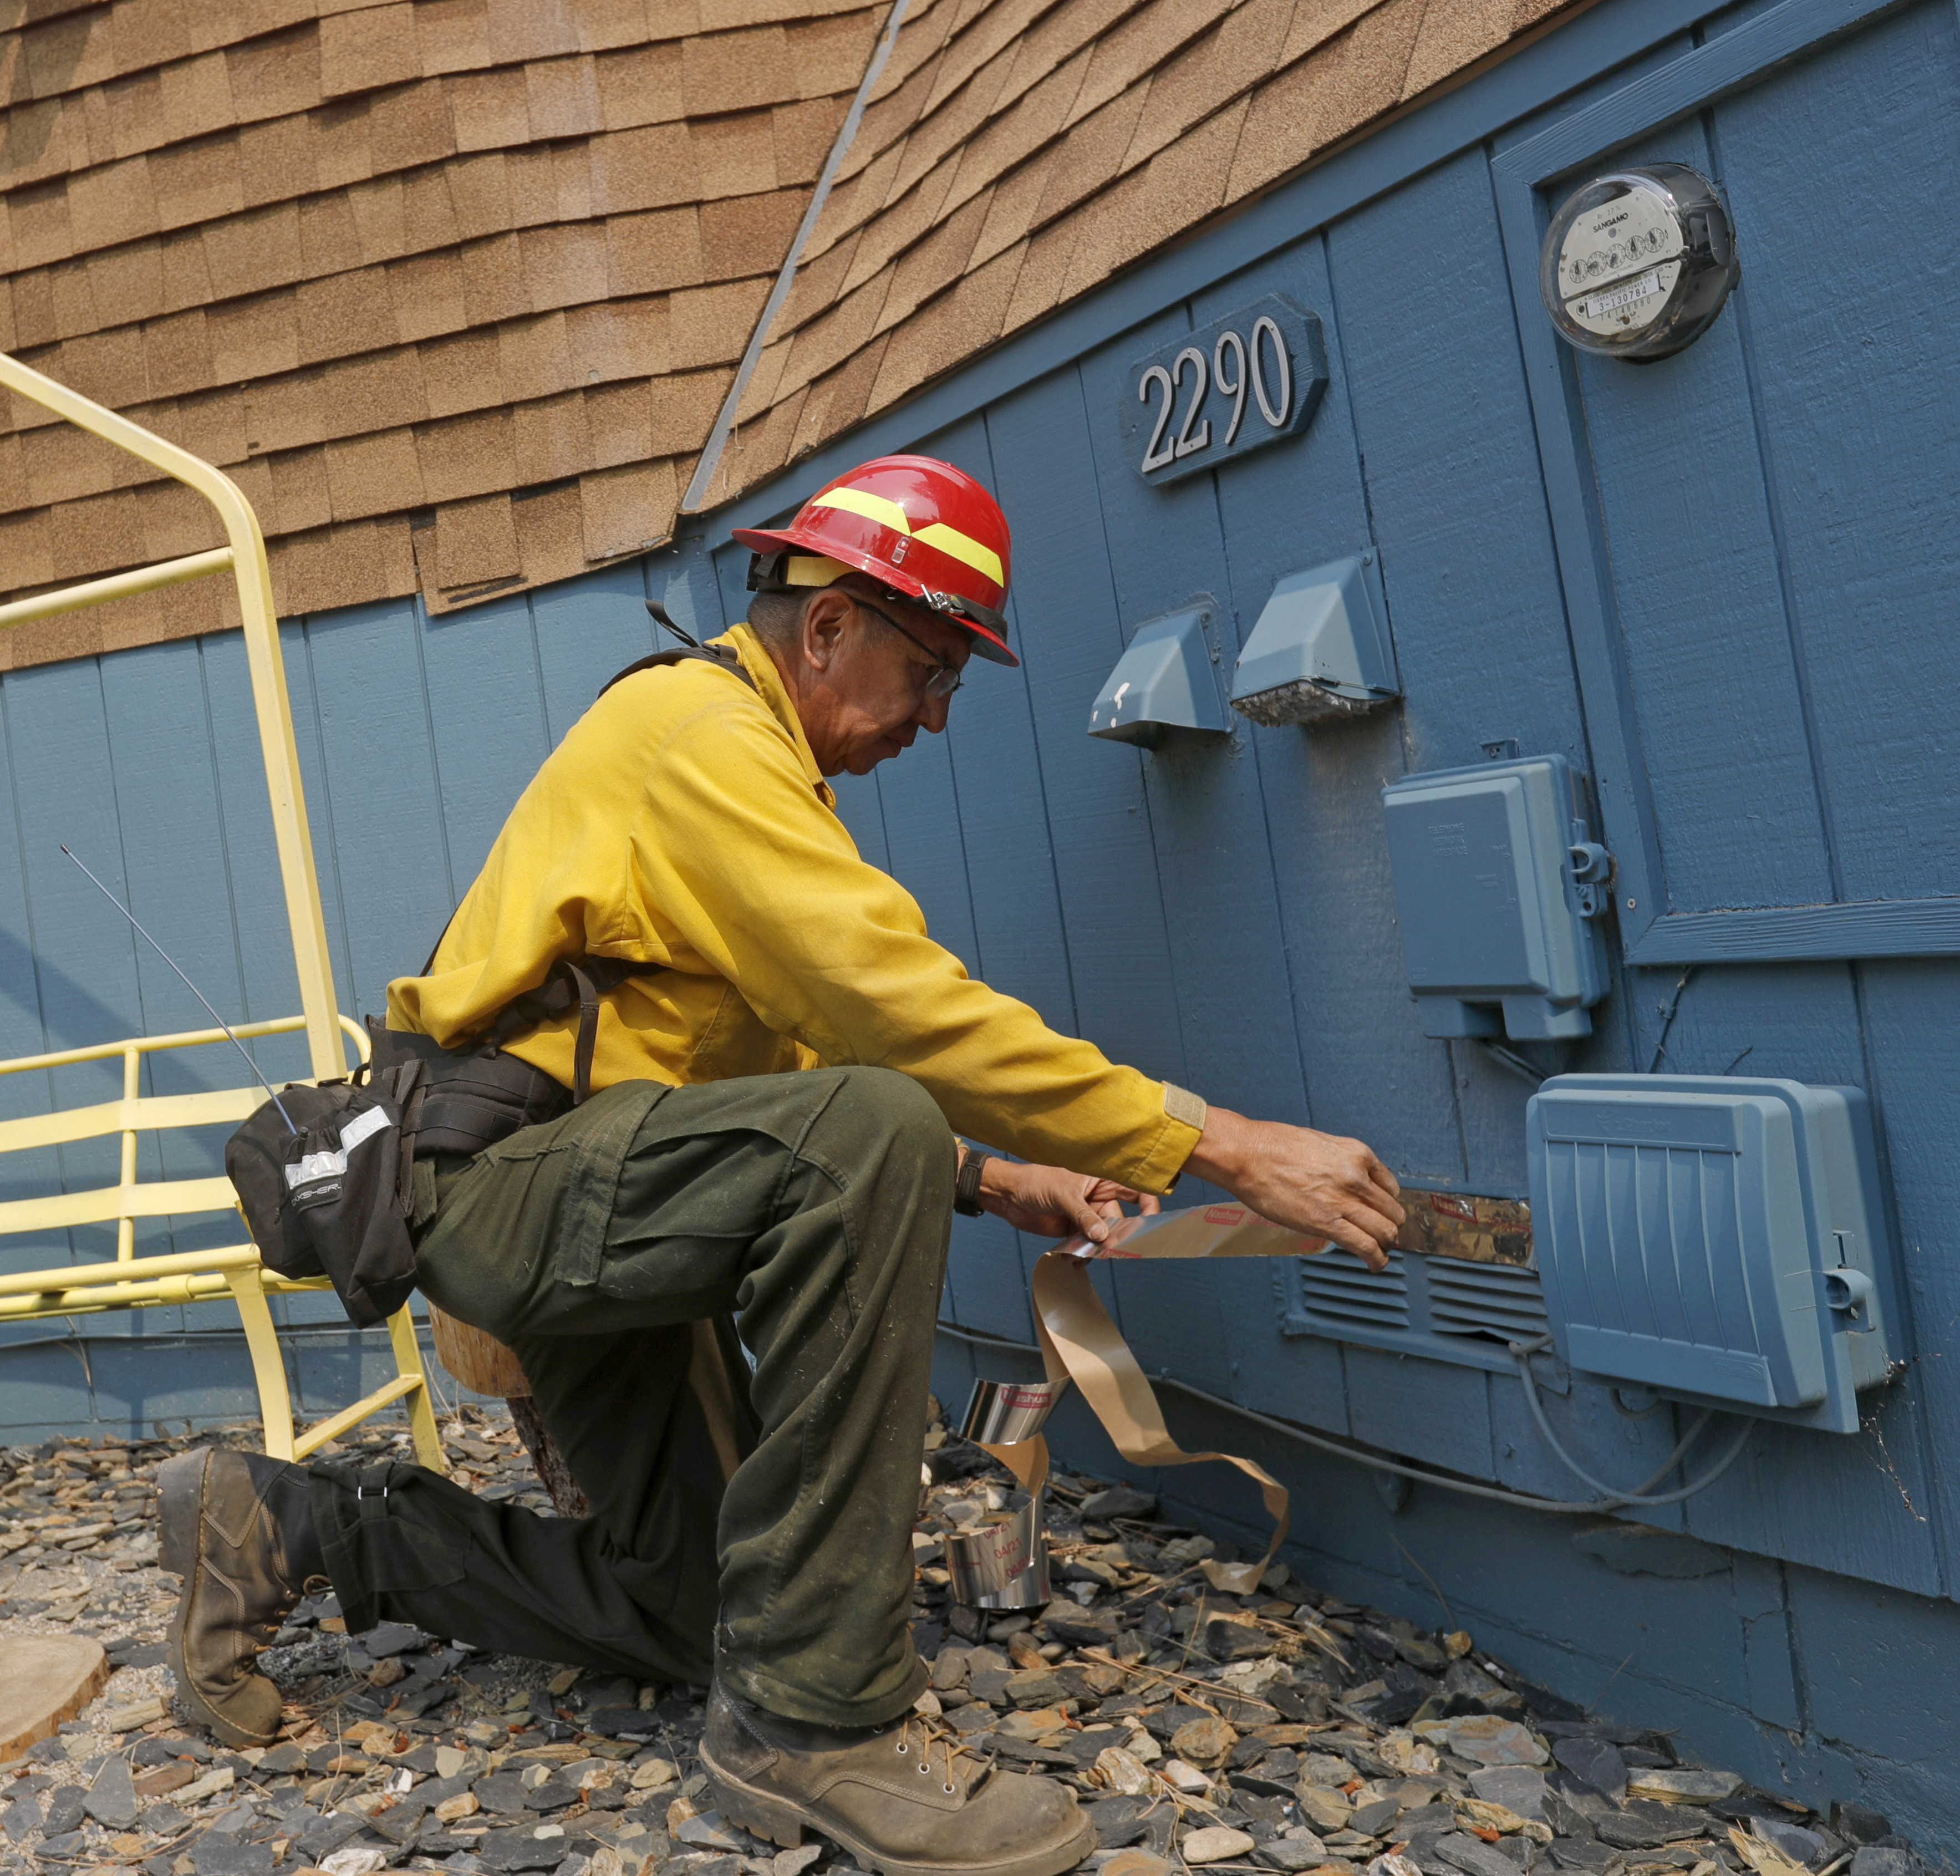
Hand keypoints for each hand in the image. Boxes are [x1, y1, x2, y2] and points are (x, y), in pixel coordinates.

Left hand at [972, 1155, 1160, 1242]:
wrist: (1008, 1195)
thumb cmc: (1035, 1181)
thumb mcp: (1062, 1194)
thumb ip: (1083, 1215)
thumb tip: (1103, 1236)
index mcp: (1101, 1180)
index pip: (1133, 1190)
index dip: (1147, 1205)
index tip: (1149, 1223)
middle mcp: (1097, 1198)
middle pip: (1118, 1222)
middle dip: (1113, 1237)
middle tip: (1104, 1249)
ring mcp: (1086, 1216)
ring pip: (1102, 1238)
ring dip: (1094, 1251)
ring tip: (1079, 1256)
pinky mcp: (1073, 1231)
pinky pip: (1086, 1246)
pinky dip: (1082, 1255)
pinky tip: (1071, 1259)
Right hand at [1184, 1107, 1403, 1268]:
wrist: (1248, 1155)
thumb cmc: (1273, 1145)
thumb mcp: (1321, 1143)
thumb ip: (1343, 1163)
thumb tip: (1350, 1183)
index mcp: (1357, 1154)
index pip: (1391, 1187)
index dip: (1388, 1204)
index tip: (1382, 1213)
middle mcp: (1357, 1176)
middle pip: (1392, 1212)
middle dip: (1390, 1226)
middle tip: (1383, 1234)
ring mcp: (1344, 1201)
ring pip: (1385, 1231)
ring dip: (1385, 1245)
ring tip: (1380, 1251)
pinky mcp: (1327, 1223)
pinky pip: (1366, 1246)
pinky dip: (1376, 1259)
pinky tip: (1375, 1263)